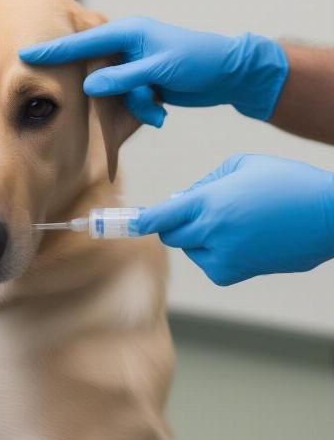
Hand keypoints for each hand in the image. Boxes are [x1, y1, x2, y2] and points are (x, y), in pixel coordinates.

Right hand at [19, 17, 287, 126]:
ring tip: (156, 106)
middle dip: (112, 90)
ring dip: (134, 103)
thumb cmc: (199, 61)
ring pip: (114, 90)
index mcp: (129, 32)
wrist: (229, 74)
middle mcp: (128, 46)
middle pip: (98, 71)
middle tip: (130, 93)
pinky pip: (128, 98)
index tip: (25, 54)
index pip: (82, 43)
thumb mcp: (160, 69)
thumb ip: (123, 77)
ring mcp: (134, 64)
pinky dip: (142, 107)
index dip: (53, 50)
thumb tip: (88, 85)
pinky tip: (159, 110)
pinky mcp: (142, 81)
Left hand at [138, 154, 333, 285]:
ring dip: (198, 237)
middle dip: (175, 224)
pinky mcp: (239, 273)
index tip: (126, 223)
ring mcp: (226, 257)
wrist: (329, 215)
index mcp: (210, 203)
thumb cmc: (285, 181)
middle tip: (195, 210)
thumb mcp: (241, 166)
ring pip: (191, 250)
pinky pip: (211, 264)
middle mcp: (213, 233)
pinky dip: (215, 253)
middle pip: (171, 236)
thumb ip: (204, 184)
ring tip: (232, 221)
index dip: (140, 221)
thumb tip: (179, 202)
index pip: (161, 217)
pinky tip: (242, 238)